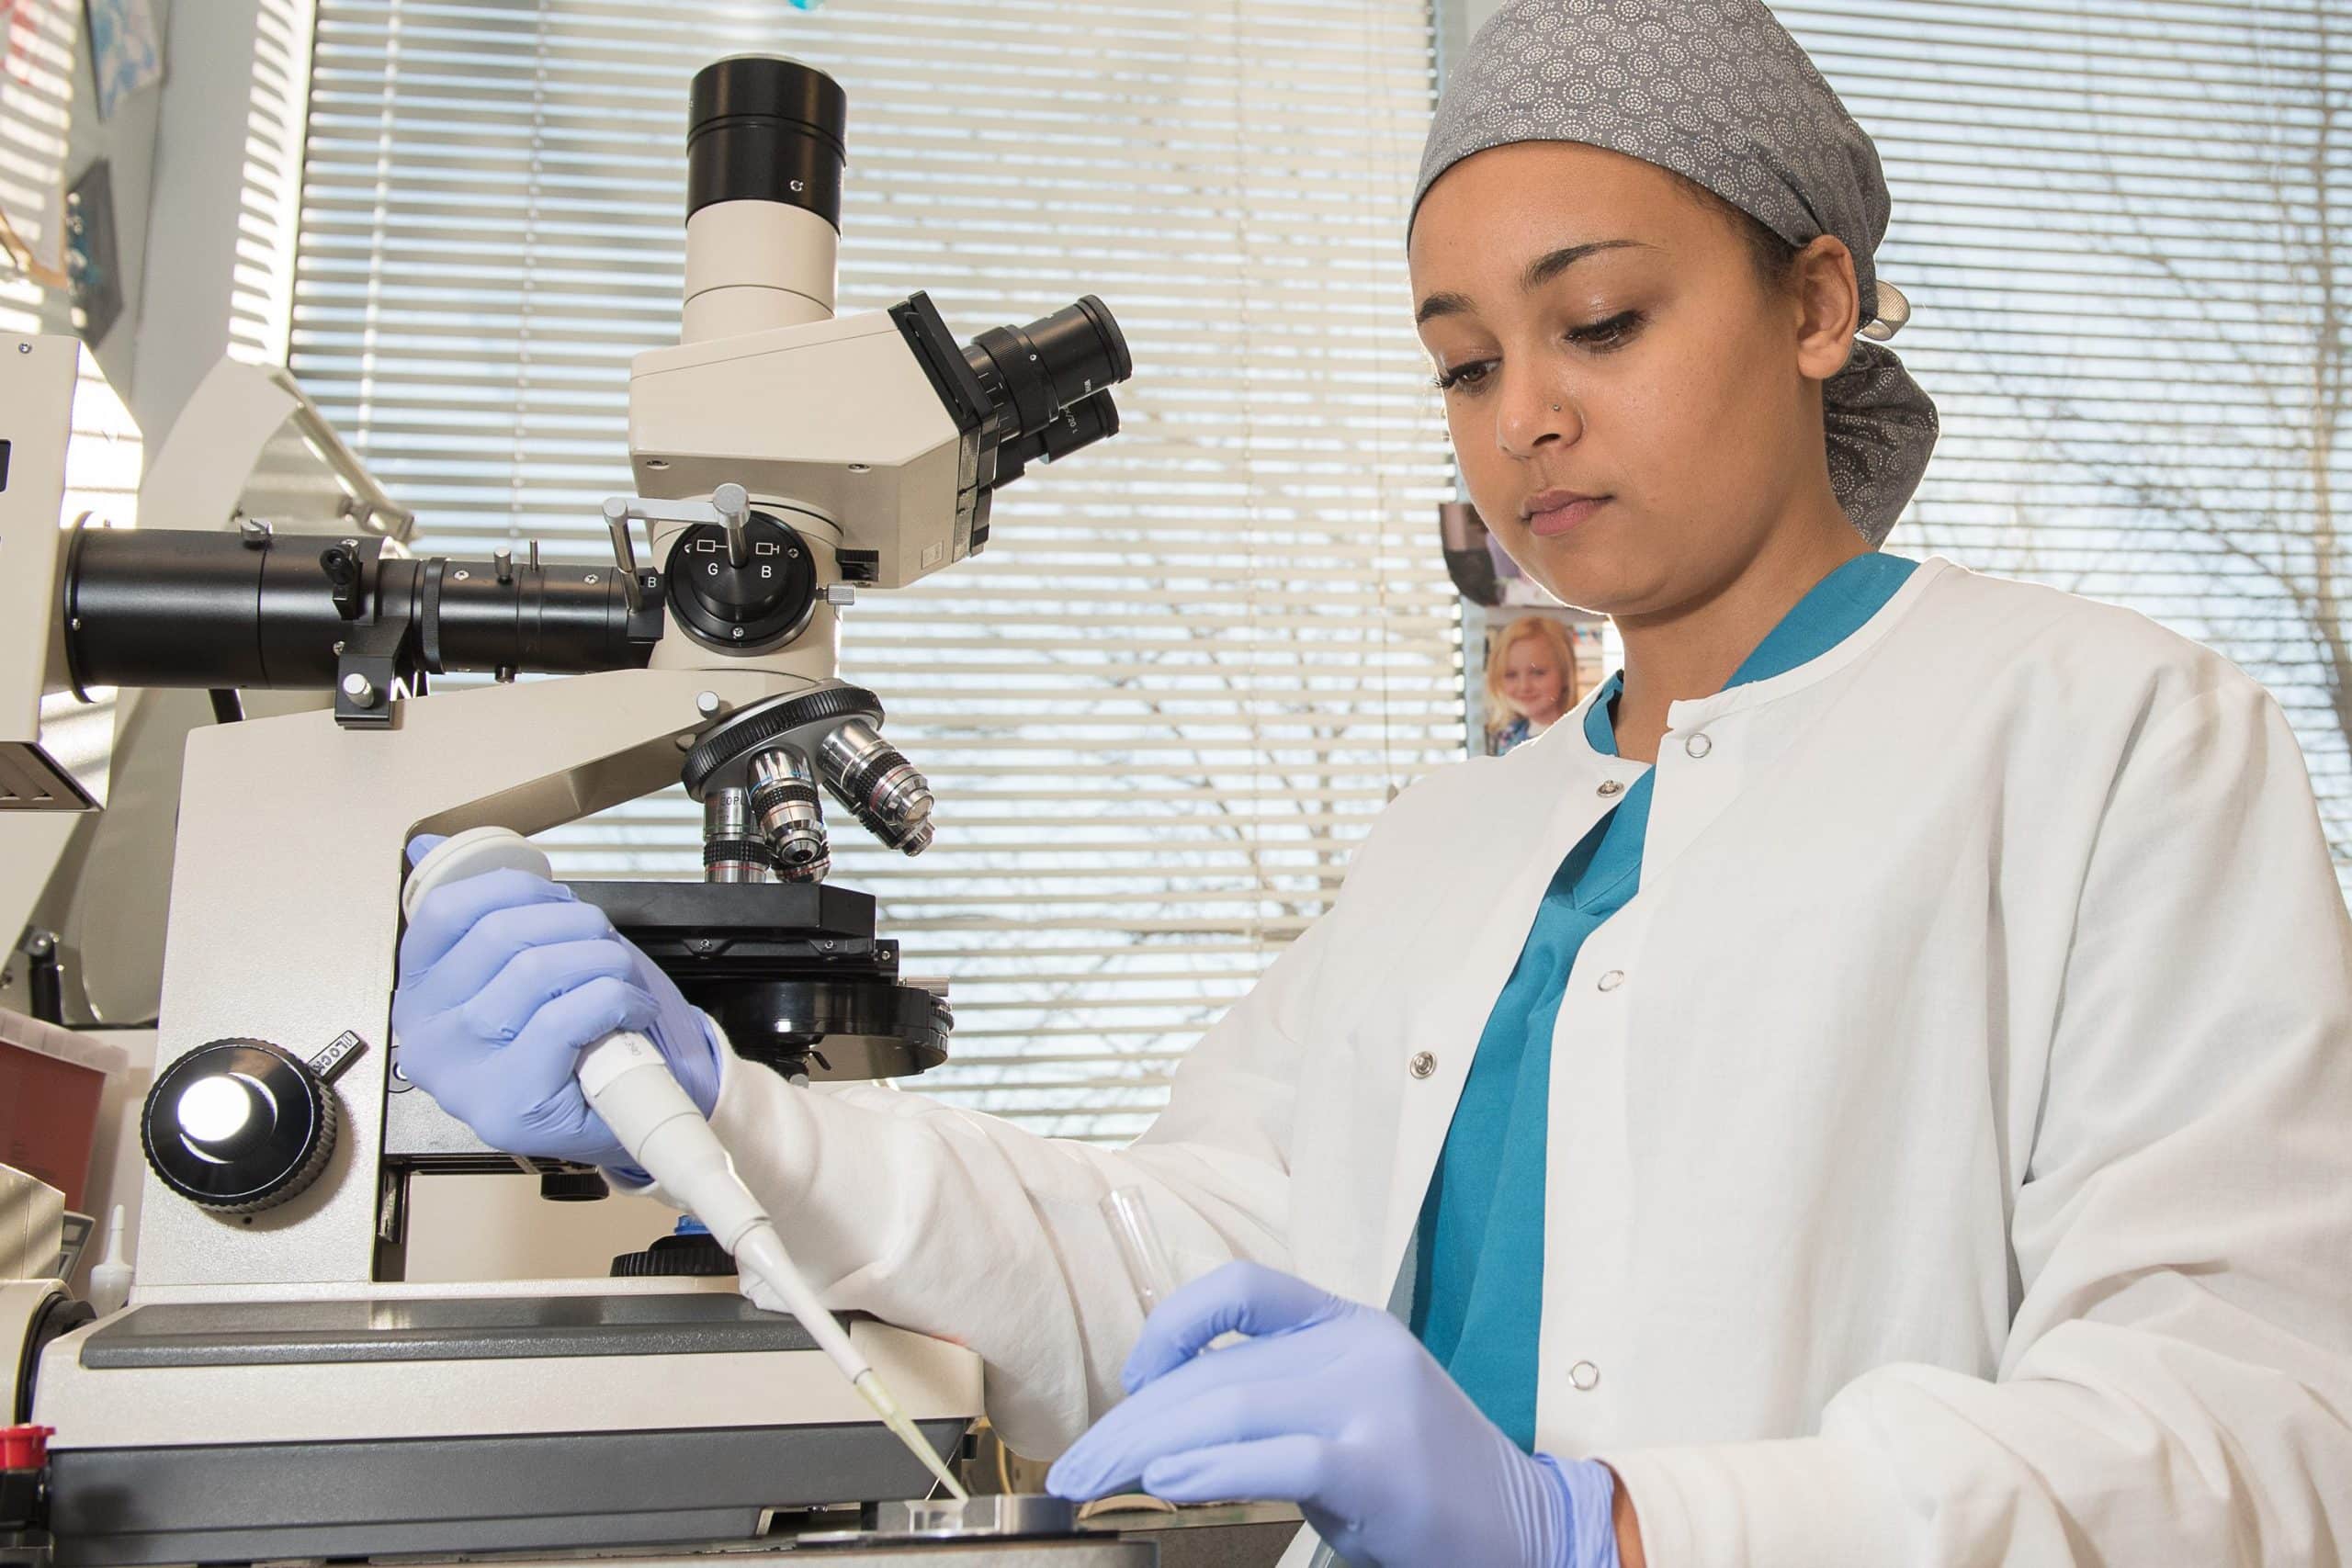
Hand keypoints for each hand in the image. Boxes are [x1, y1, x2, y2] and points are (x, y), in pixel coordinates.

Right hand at [393, 838, 721, 1167]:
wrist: (612, 1111)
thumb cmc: (563, 1038)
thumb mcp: (514, 969)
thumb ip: (475, 909)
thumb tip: (429, 843)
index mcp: (419, 994)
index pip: (447, 911)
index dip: (515, 888)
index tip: (558, 900)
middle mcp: (426, 1036)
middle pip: (502, 936)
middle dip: (575, 925)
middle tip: (605, 944)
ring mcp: (462, 1076)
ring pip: (538, 970)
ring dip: (602, 962)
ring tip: (622, 980)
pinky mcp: (508, 1105)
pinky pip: (567, 1017)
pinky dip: (616, 1000)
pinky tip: (629, 1011)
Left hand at [1047, 1262, 1618, 1567]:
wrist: (1523, 1530)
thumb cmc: (1419, 1483)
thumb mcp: (1347, 1415)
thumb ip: (1276, 1400)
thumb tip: (1164, 1430)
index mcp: (1348, 1326)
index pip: (1244, 1286)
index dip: (1174, 1322)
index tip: (1135, 1378)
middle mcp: (1359, 1350)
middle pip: (1217, 1369)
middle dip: (1131, 1422)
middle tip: (1073, 1469)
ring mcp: (1373, 1403)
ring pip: (1232, 1407)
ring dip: (1146, 1451)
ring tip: (1093, 1483)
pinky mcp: (1379, 1464)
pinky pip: (1279, 1458)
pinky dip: (1213, 1472)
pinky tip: (1167, 1488)